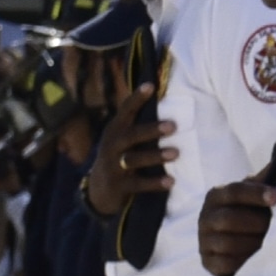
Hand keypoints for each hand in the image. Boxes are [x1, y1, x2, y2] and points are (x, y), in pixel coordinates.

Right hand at [80, 85, 175, 218]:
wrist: (99, 190)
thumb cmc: (120, 156)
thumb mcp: (123, 138)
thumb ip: (137, 124)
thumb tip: (164, 99)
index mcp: (115, 130)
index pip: (125, 111)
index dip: (136, 99)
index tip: (151, 86)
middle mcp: (112, 146)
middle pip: (131, 136)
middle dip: (151, 130)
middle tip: (173, 126)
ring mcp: (114, 166)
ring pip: (134, 160)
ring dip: (155, 156)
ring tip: (176, 153)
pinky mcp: (119, 186)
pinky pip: (138, 184)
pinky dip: (154, 183)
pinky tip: (171, 181)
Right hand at [196, 179, 275, 275]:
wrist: (236, 240)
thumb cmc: (249, 211)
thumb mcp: (255, 194)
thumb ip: (266, 180)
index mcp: (216, 196)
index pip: (234, 191)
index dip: (256, 194)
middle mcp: (205, 217)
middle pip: (229, 219)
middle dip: (256, 223)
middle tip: (273, 226)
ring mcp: (204, 240)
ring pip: (227, 243)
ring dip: (252, 244)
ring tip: (268, 242)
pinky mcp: (208, 262)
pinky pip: (225, 264)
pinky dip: (243, 261)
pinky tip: (256, 256)